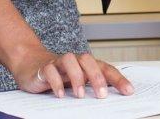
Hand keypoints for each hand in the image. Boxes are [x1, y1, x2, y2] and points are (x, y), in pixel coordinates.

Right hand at [13, 49, 133, 98]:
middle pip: (88, 60)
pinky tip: (60, 95)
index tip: (129, 91)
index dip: (118, 79)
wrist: (30, 63)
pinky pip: (50, 70)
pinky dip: (56, 82)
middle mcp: (74, 61)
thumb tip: (110, 100)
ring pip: (69, 60)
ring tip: (80, 95)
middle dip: (97, 77)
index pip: (105, 68)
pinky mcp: (44, 68)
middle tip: (102, 95)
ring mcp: (59, 62)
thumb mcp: (77, 81)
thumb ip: (91, 87)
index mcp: (86, 64)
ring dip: (77, 77)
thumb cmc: (59, 74)